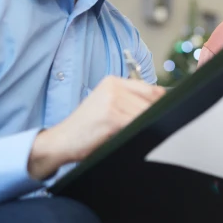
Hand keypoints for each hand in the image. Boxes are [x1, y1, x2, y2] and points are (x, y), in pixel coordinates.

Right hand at [28, 77, 164, 179]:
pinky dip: (135, 132)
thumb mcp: (108, 105)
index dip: (159, 104)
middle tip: (143, 128)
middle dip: (152, 117)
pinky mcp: (113, 117)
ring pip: (146, 114)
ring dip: (143, 126)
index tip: (161, 114)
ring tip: (128, 133)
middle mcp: (114, 87)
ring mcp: (113, 101)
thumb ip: (130, 101)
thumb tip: (162, 103)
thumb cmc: (86, 127)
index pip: (152, 89)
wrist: (61, 140)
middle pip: (152, 102)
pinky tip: (124, 136)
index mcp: (114, 81)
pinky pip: (137, 124)